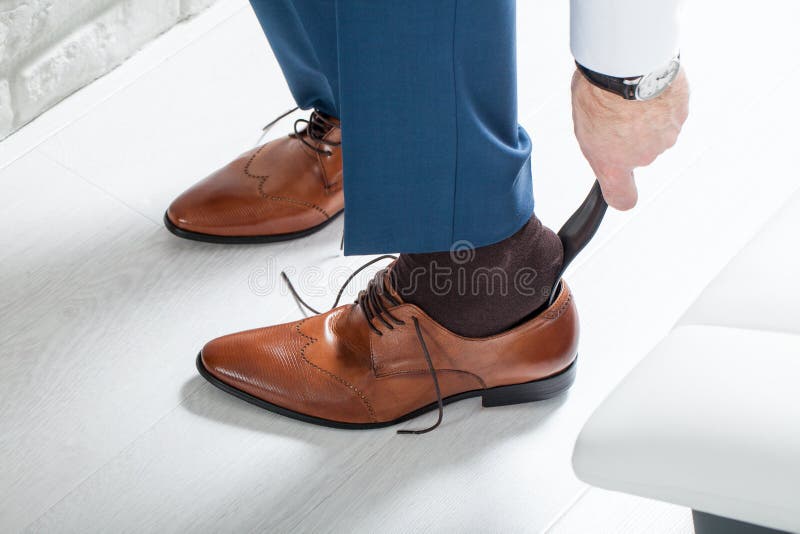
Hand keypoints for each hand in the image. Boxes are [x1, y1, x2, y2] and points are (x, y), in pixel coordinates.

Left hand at [571, 68, 688, 209]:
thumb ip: (599, 140)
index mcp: (613, 164)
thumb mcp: (583, 123)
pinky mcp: (682, 114)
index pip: (622, 197)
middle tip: (615, 110)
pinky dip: (661, 100)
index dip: (622, 193)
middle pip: (637, 151)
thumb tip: (607, 137)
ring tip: (631, 94)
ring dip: (646, 116)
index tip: (621, 189)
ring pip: (655, 130)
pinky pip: (669, 110)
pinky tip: (648, 85)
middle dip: (629, 134)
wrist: (627, 65)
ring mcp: (666, 136)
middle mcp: (643, 156)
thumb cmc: (598, 93)